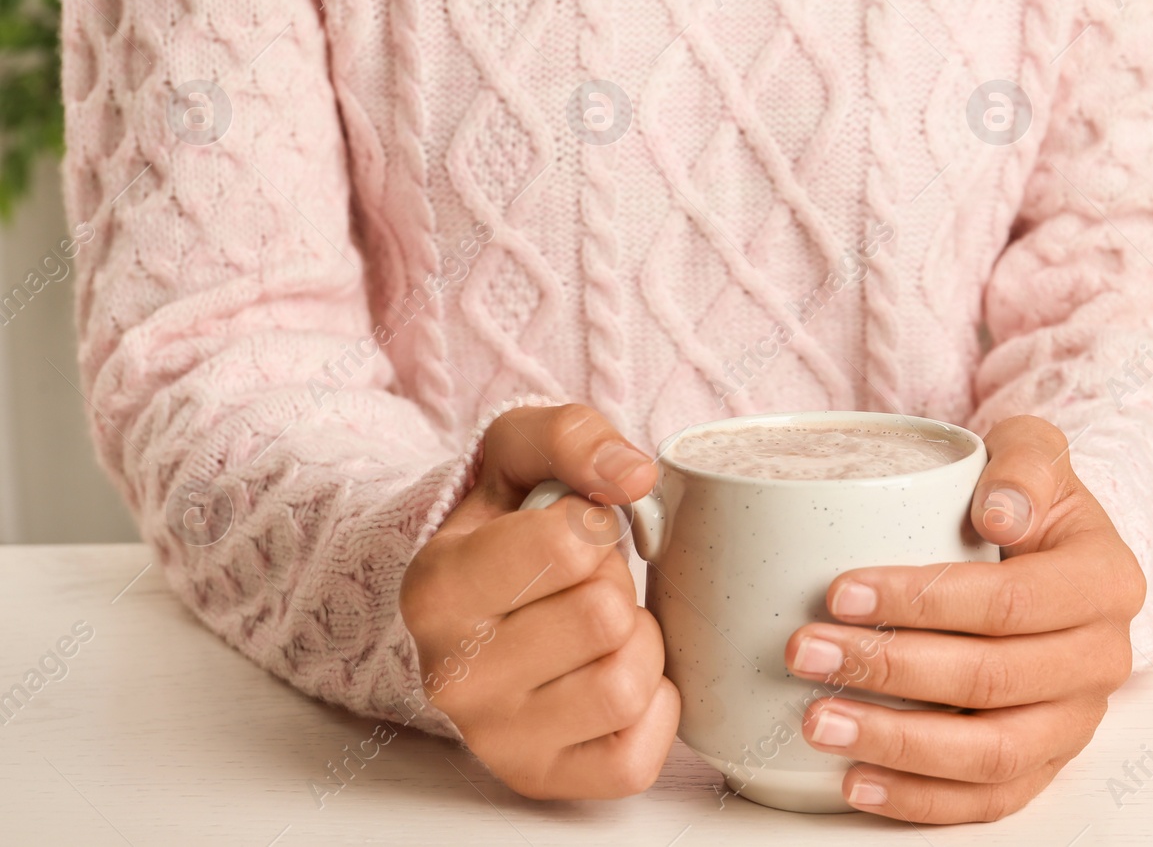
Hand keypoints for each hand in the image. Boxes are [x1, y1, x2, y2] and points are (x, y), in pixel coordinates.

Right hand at [400, 405, 679, 797]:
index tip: (569, 530)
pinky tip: (614, 674)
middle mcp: (450, 675)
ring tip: (601, 629)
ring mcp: (493, 738)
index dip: (592, 525)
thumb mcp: (522, 453)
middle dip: (615, 585)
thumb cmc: (510, 523)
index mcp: (435, 587)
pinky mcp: (540, 780)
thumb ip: (573, 437)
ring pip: (625, 686)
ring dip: (638, 645)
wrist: (481, 602)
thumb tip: (634, 476)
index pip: (568, 545)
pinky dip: (651, 710)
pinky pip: (635, 757)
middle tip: (584, 583)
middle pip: (603, 616)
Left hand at [784, 415, 1144, 823]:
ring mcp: (1075, 720)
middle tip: (805, 652)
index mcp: (1107, 580)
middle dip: (889, 670)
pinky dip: (920, 800)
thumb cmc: (1023, 498)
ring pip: (991, 755)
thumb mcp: (1033, 450)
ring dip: (896, 744)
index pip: (1010, 601)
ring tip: (818, 722)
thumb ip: (1025, 461)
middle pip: (992, 680)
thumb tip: (1000, 512)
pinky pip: (990, 801)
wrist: (1043, 547)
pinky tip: (854, 782)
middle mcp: (1102, 658)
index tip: (840, 592)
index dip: (923, 602)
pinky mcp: (1045, 763)